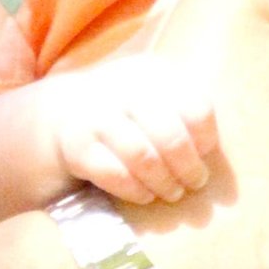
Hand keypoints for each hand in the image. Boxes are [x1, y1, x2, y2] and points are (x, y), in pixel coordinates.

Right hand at [43, 56, 217, 204]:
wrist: (60, 113)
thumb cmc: (125, 113)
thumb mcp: (154, 98)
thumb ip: (182, 115)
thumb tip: (209, 153)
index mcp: (151, 73)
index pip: (194, 106)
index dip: (205, 137)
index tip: (205, 154)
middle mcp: (122, 87)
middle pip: (170, 134)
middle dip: (187, 166)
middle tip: (194, 182)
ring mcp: (96, 115)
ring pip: (142, 156)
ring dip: (163, 181)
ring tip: (172, 193)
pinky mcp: (76, 145)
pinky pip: (115, 174)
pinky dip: (135, 190)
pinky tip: (145, 195)